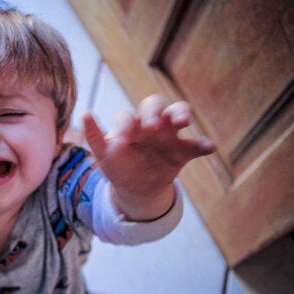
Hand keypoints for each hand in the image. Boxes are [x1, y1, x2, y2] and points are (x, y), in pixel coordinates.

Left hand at [83, 94, 214, 220]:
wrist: (136, 189)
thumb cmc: (117, 166)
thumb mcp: (103, 155)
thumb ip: (93, 136)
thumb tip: (84, 113)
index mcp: (130, 124)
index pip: (129, 115)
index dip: (127, 124)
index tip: (125, 140)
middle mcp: (150, 123)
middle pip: (155, 104)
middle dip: (154, 111)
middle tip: (152, 125)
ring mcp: (169, 135)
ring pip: (178, 113)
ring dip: (181, 113)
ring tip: (183, 121)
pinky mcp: (184, 151)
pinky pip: (196, 145)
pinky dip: (204, 144)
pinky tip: (209, 147)